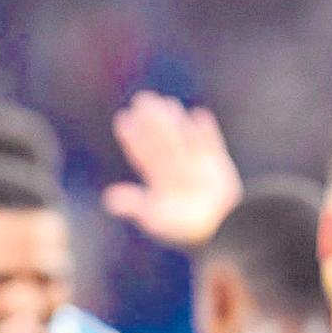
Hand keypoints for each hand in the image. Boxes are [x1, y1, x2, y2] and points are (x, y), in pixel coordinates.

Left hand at [103, 91, 243, 247]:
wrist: (222, 233)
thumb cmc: (188, 231)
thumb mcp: (157, 219)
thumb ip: (136, 204)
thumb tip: (109, 198)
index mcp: (161, 185)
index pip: (143, 156)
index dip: (133, 138)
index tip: (123, 119)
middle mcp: (177, 174)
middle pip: (162, 142)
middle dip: (152, 122)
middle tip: (143, 99)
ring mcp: (198, 170)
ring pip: (184, 140)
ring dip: (176, 122)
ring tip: (168, 103)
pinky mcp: (219, 168)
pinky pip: (211, 145)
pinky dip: (206, 131)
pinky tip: (199, 114)